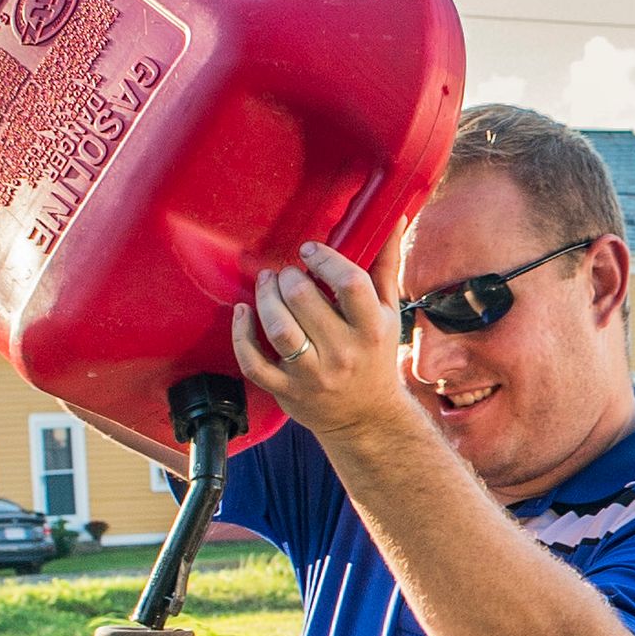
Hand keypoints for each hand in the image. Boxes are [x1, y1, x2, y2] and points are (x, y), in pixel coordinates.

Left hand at [232, 239, 416, 442]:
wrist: (367, 417)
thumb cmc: (375, 356)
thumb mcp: (388, 312)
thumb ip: (386, 264)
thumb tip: (393, 219)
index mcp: (372, 329)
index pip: (350, 284)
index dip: (324, 260)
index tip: (309, 251)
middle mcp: (343, 353)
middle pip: (304, 300)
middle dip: (289, 276)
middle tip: (287, 272)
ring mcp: (312, 374)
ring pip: (278, 328)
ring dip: (265, 297)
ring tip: (266, 284)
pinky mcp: (286, 390)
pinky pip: (253, 361)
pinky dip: (241, 333)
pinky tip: (242, 312)